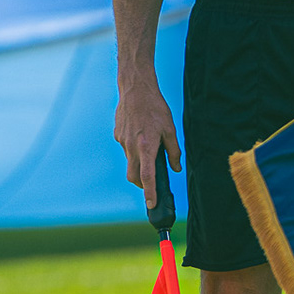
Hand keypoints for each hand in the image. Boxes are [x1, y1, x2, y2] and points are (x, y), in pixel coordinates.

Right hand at [115, 85, 180, 207]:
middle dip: (142, 184)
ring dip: (139, 163)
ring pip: (130, 161)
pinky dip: (134, 149)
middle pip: (134, 176)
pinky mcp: (117, 135)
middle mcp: (131, 146)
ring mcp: (122, 141)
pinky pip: (126, 148)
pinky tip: (141, 134)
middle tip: (152, 183)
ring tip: (150, 147)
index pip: (147, 176)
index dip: (150, 192)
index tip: (152, 204)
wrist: (136, 89)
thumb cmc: (156, 108)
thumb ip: (174, 151)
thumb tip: (175, 168)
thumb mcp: (171, 129)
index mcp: (146, 146)